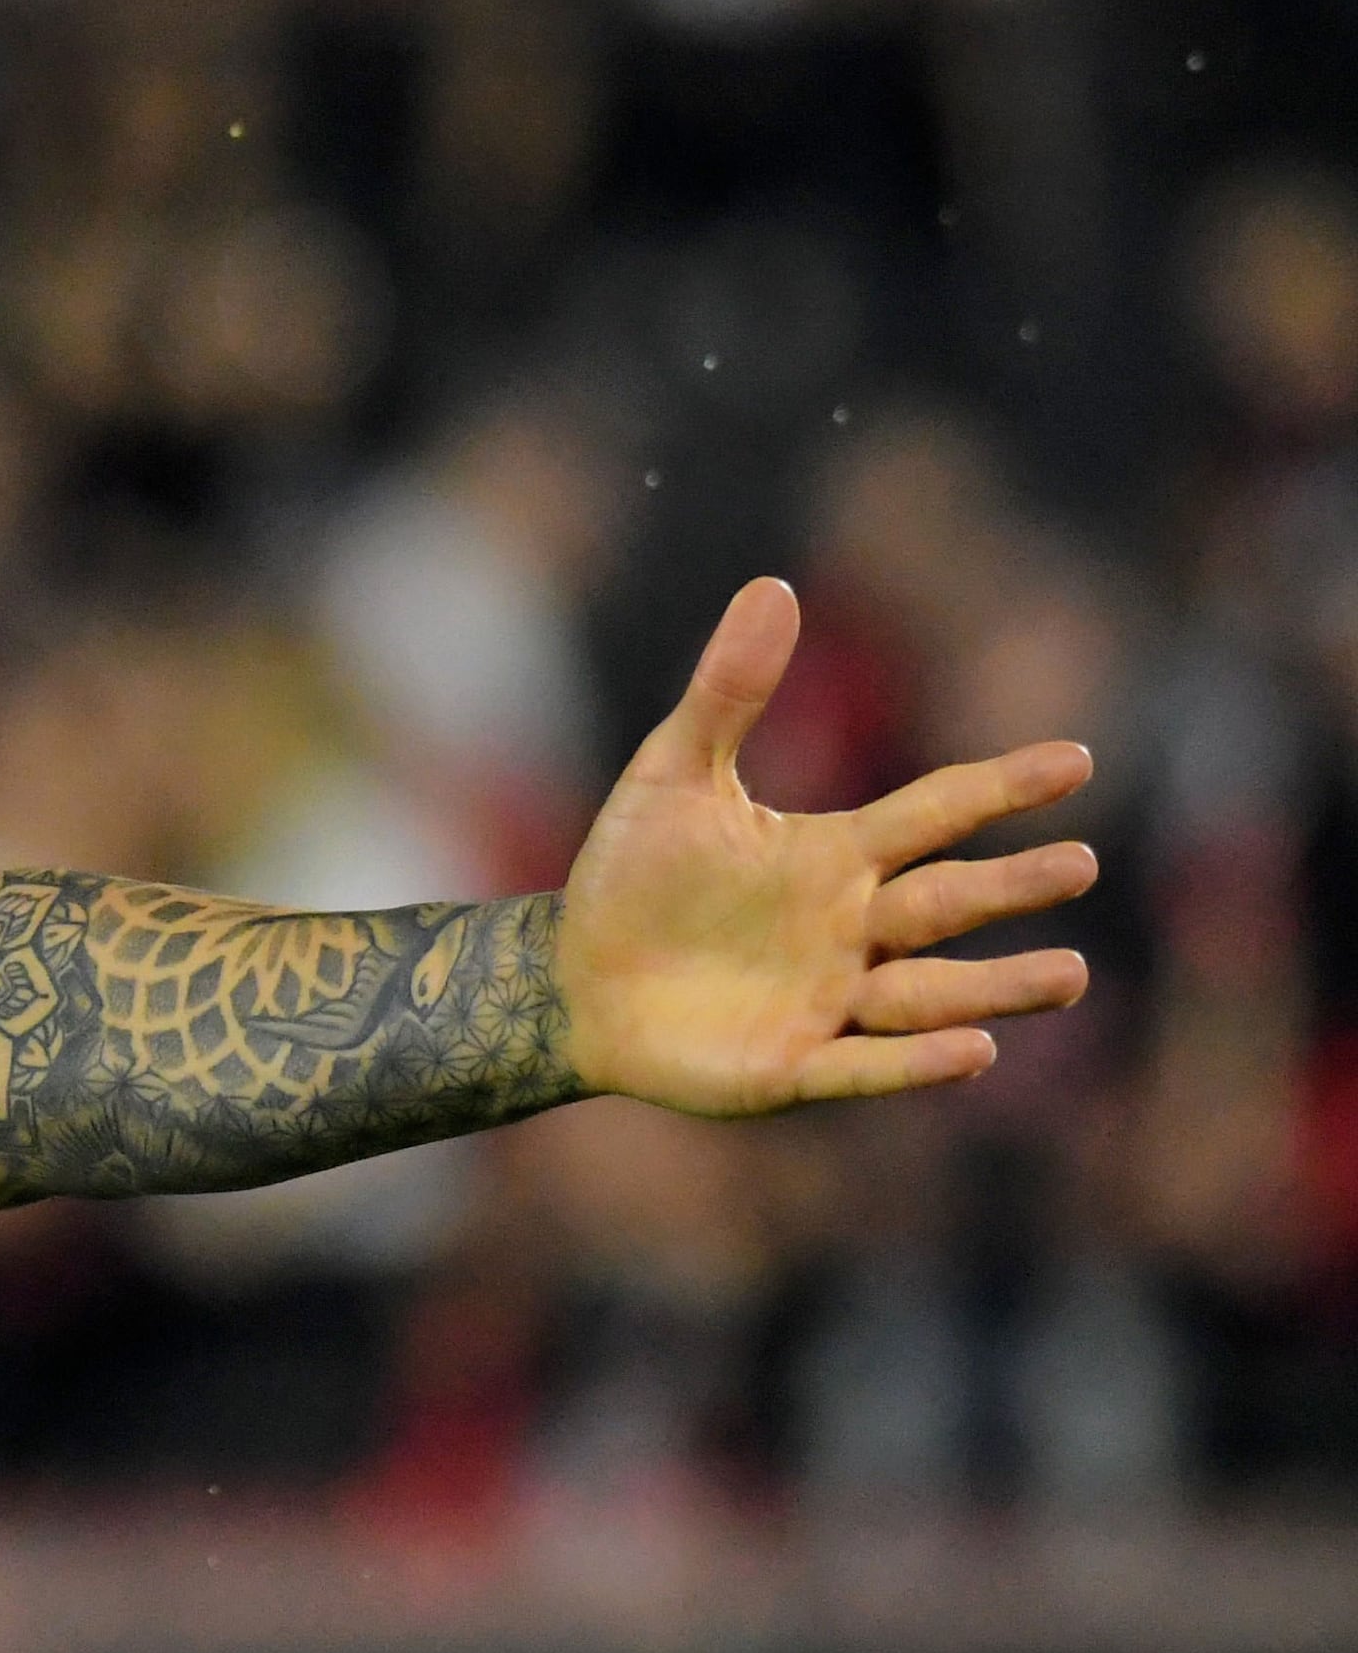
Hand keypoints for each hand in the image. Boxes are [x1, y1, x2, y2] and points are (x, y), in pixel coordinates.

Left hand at [559, 579, 1094, 1115]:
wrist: (572, 976)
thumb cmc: (630, 876)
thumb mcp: (671, 776)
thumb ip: (728, 692)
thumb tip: (772, 586)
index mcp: (834, 856)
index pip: (936, 812)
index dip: (1002, 790)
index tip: (1076, 760)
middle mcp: (851, 927)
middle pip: (948, 903)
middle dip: (1011, 886)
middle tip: (1079, 865)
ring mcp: (829, 1000)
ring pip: (930, 994)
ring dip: (996, 987)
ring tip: (1070, 974)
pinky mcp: (792, 1066)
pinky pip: (866, 1066)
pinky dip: (916, 1062)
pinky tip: (975, 1051)